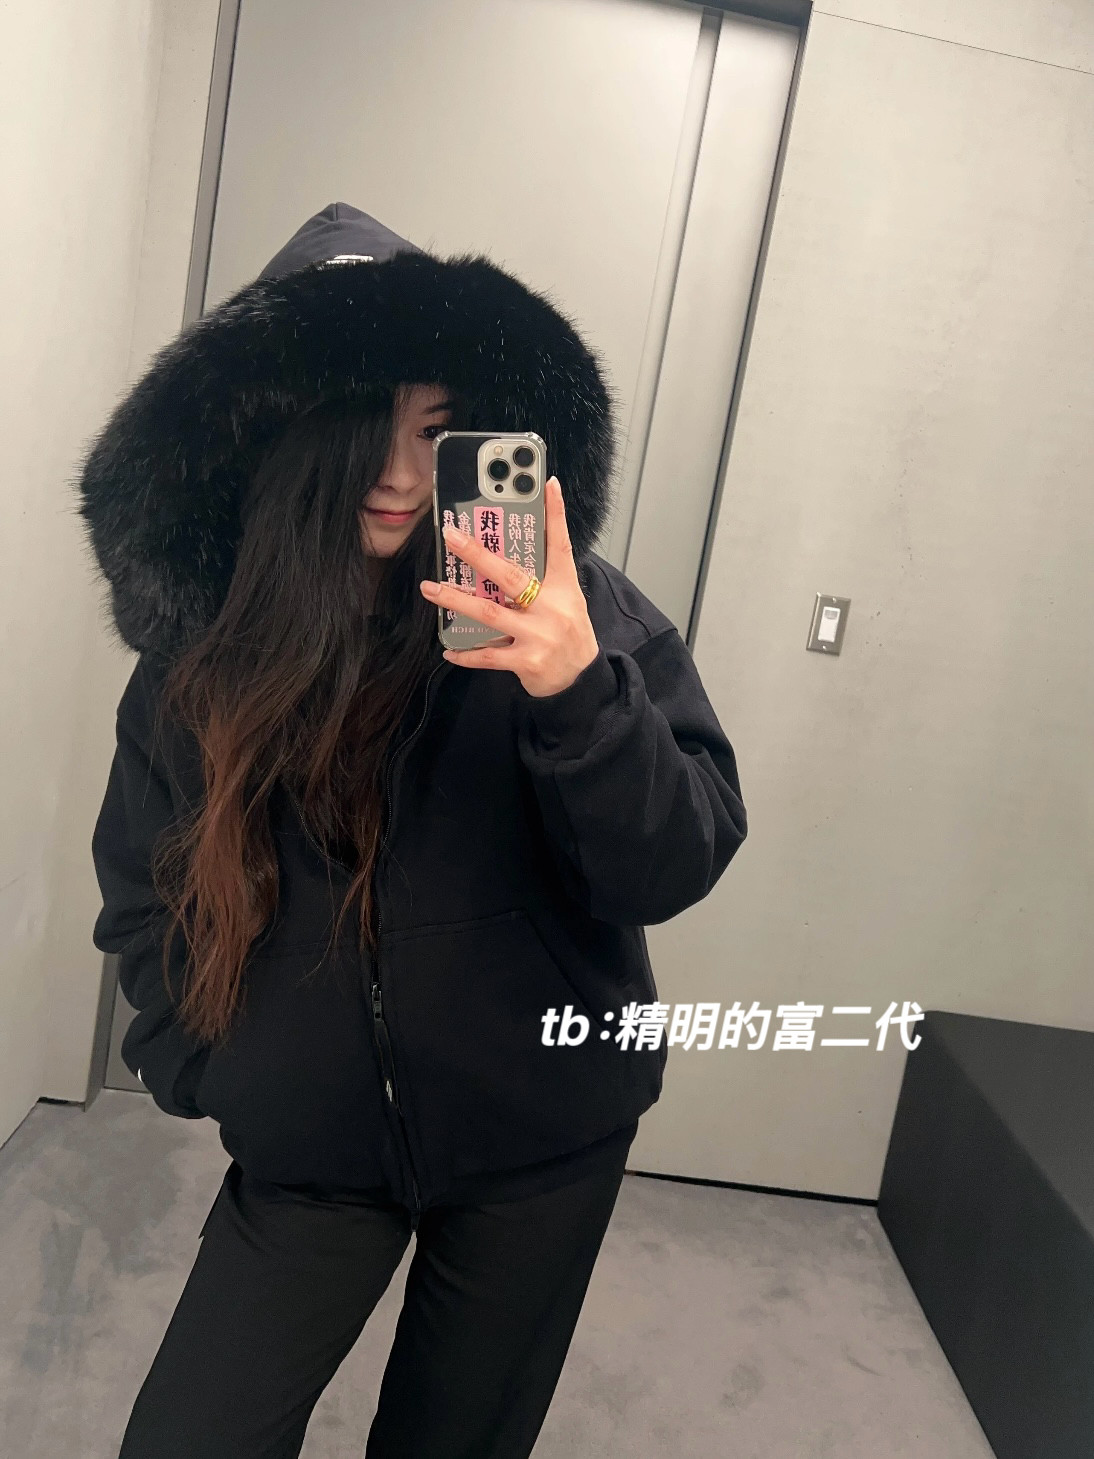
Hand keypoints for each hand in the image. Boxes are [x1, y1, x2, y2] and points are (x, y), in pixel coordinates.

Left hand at [418, 476, 599, 697]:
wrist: (581, 681)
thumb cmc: (569, 635)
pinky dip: (465, 653)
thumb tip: (504, 559)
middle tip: (451, 536)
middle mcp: (552, 609)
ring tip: (431, 588)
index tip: (548, 484)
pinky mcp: (526, 662)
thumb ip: (544, 581)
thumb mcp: (567, 602)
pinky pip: (488, 655)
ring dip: (455, 600)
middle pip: (510, 576)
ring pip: (489, 614)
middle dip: (478, 554)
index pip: (560, 545)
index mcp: (564, 589)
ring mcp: (539, 636)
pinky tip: (448, 649)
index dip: (556, 514)